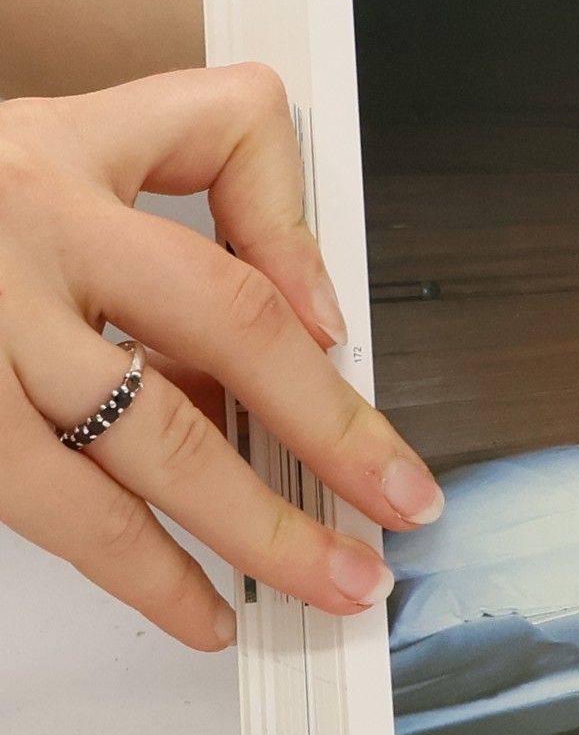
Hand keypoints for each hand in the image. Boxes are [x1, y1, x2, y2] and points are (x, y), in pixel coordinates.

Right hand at [0, 66, 440, 648]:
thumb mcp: (88, 135)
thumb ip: (228, 186)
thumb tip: (317, 311)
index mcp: (64, 171)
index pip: (234, 288)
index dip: (319, 366)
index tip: (378, 429)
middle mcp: (10, 259)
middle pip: (191, 386)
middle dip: (310, 464)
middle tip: (384, 526)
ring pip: (114, 472)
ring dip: (226, 544)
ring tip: (310, 586)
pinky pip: (43, 510)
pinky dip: (128, 564)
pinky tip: (185, 599)